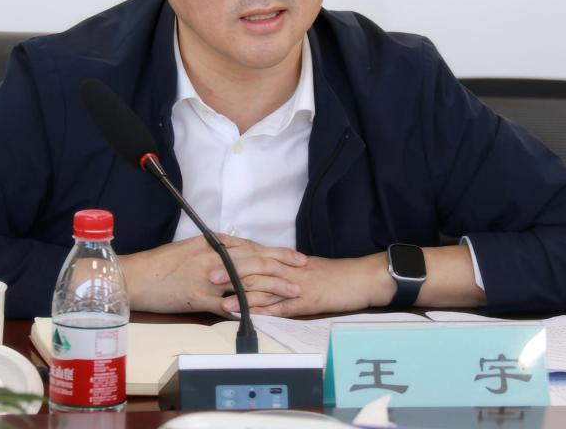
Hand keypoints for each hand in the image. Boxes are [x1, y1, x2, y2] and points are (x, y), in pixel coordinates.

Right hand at [119, 235, 306, 314]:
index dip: (276, 252)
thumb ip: (213, 247)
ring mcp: (206, 279)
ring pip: (247, 281)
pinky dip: (246, 309)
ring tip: (293, 293)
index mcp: (211, 244)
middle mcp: (213, 258)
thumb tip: (232, 246)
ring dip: (273, 288)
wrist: (136, 277)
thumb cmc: (160, 264)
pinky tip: (264, 313)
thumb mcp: (189, 246)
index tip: (295, 257)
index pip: (251, 247)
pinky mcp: (198, 298)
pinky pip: (227, 305)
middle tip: (302, 274)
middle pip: (255, 262)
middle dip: (282, 268)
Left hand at [214, 246, 485, 316]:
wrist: (362, 279)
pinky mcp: (307, 300)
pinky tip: (250, 312)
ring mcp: (296, 284)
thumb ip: (280, 271)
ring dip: (240, 289)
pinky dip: (265, 308)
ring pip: (264, 284)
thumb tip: (257, 274)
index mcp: (284, 260)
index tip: (206, 254)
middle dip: (227, 269)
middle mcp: (287, 269)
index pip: (252, 253)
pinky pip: (283, 305)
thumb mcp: (302, 271)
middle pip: (253, 265)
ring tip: (218, 294)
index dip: (229, 253)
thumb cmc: (333, 276)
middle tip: (203, 273)